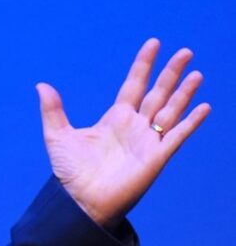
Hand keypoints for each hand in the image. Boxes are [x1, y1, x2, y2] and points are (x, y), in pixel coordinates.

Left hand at [35, 39, 210, 228]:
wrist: (80, 202)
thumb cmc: (70, 173)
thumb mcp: (58, 136)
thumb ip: (53, 110)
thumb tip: (41, 85)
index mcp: (115, 119)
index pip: (134, 85)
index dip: (144, 65)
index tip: (154, 44)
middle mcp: (135, 127)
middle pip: (157, 93)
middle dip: (170, 73)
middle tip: (185, 51)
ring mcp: (148, 141)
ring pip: (171, 110)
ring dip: (184, 93)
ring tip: (196, 73)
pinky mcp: (156, 158)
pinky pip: (177, 136)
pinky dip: (191, 122)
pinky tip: (204, 107)